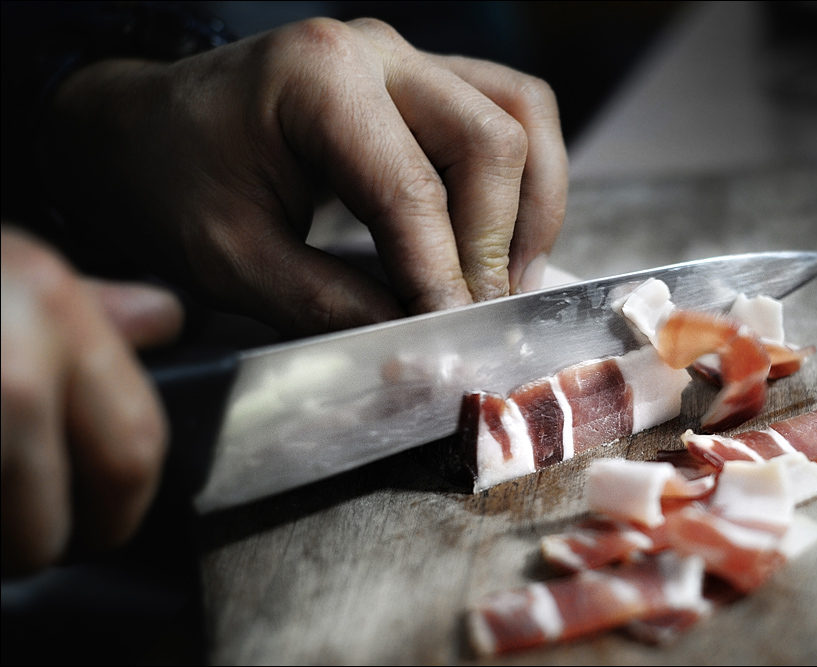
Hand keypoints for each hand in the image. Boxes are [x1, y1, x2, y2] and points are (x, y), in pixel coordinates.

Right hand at [1, 226, 181, 574]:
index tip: (107, 519)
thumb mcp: (7, 263)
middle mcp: (8, 374)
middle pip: (49, 528)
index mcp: (51, 315)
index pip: (132, 452)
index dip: (124, 506)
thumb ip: (90, 305)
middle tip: (30, 536)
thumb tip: (160, 321)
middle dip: (41, 546)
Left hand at [38, 17, 567, 334]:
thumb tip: (417, 345)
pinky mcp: (424, 81)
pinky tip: (504, 237)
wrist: (146, 132)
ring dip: (532, 205)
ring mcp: (408, 60)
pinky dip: (525, 179)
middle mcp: (377, 54)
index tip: (454, 339)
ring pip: (521, 116)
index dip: (442, 275)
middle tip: (476, 318)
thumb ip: (326, 304)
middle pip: (490, 143)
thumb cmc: (172, 185)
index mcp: (316, 79)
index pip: (412, 190)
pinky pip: (510, 112)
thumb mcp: (229, 260)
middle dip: (494, 244)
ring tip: (510, 280)